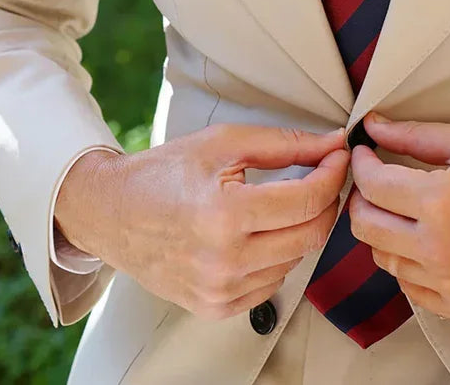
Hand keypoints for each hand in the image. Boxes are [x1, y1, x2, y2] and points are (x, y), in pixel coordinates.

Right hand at [55, 124, 348, 319]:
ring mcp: (219, 290)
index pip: (307, 200)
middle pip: (311, 234)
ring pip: (297, 260)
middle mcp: (223, 260)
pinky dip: (281, 255)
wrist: (111, 213)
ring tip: (290, 200)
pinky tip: (265, 231)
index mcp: (225, 215)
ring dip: (304, 228)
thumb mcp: (225, 142)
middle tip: (325, 175)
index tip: (338, 156)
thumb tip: (333, 143)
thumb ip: (285, 143)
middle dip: (327, 200)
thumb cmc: (165, 172)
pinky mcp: (215, 307)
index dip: (332, 174)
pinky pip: (273, 283)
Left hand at [349, 113, 449, 321]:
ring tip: (403, 210)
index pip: (371, 185)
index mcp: (441, 201)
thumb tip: (374, 127)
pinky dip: (408, 262)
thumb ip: (416, 135)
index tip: (365, 153)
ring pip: (382, 258)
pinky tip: (425, 241)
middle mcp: (438, 248)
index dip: (361, 164)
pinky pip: (410, 287)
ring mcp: (448, 283)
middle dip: (362, 197)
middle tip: (376, 181)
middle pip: (366, 225)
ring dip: (383, 230)